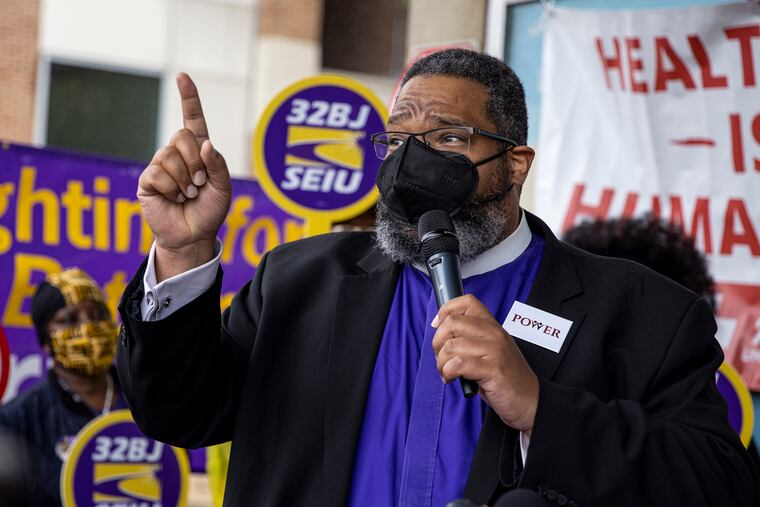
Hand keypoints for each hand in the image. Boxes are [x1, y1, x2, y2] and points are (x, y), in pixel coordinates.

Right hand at [137, 73, 231, 279]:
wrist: (194, 235)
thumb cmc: (210, 211)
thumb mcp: (223, 188)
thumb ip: (218, 164)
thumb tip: (205, 143)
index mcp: (198, 151)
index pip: (192, 119)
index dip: (188, 98)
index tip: (182, 77)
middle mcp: (177, 154)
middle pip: (182, 136)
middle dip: (196, 163)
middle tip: (200, 184)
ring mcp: (160, 165)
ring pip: (169, 156)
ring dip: (185, 180)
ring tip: (188, 194)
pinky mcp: (147, 180)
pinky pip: (158, 173)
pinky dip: (171, 189)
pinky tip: (174, 199)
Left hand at [432, 294, 538, 433]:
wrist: (530, 401)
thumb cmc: (505, 378)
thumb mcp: (490, 350)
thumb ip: (470, 338)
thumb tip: (440, 332)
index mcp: (493, 326)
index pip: (467, 302)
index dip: (445, 311)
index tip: (437, 326)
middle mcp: (494, 334)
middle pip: (452, 323)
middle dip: (437, 343)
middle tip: (442, 358)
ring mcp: (494, 350)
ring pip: (451, 345)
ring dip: (441, 363)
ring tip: (447, 373)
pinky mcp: (492, 369)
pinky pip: (458, 364)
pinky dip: (448, 373)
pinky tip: (452, 379)